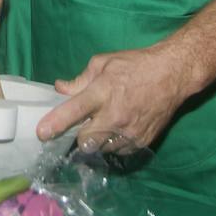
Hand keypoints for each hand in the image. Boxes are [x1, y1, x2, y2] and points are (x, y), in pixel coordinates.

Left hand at [36, 44, 194, 152]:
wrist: (172, 74)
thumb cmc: (135, 65)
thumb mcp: (103, 63)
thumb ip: (80, 80)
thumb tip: (60, 89)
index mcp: (103, 92)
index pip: (75, 111)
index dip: (56, 123)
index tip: (42, 133)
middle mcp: (115, 115)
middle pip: (86, 141)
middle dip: (79, 136)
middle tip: (84, 124)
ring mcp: (130, 132)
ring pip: (102, 149)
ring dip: (97, 141)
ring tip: (105, 123)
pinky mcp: (142, 142)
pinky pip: (119, 152)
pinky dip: (113, 144)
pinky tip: (119, 128)